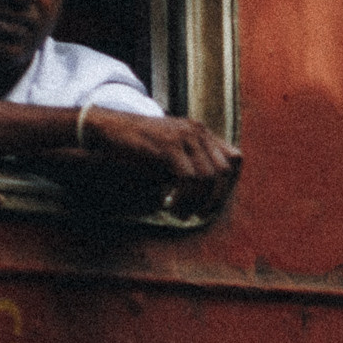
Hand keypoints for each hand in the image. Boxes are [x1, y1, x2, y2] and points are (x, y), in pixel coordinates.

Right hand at [82, 110, 242, 217]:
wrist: (107, 128)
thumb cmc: (136, 145)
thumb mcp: (169, 152)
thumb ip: (189, 165)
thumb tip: (207, 195)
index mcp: (200, 131)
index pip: (234, 158)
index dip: (229, 185)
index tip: (213, 203)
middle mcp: (197, 131)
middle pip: (225, 170)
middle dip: (215, 199)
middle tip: (199, 214)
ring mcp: (184, 136)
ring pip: (208, 177)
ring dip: (196, 202)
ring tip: (181, 213)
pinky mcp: (169, 146)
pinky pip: (189, 178)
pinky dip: (183, 197)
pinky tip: (170, 205)